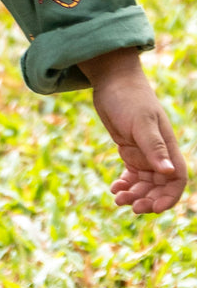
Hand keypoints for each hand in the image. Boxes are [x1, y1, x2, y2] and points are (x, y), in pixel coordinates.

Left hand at [79, 48, 187, 213]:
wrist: (112, 80)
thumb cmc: (129, 98)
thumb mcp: (141, 122)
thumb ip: (154, 147)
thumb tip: (168, 172)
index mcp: (168, 148)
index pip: (176, 180)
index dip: (168, 197)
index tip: (153, 207)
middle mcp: (158, 153)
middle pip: (159, 186)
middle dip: (147, 199)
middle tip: (130, 205)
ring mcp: (143, 152)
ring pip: (144, 183)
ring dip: (134, 194)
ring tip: (117, 198)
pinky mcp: (129, 149)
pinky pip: (131, 174)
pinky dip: (125, 183)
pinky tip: (114, 188)